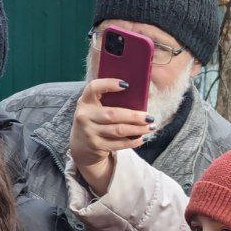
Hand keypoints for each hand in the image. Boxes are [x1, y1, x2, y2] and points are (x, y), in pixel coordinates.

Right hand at [69, 79, 155, 195]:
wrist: (81, 146)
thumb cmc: (95, 122)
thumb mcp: (95, 109)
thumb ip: (108, 101)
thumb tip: (140, 97)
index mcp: (85, 102)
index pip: (93, 88)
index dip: (108, 84)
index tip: (126, 85)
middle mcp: (84, 116)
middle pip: (112, 114)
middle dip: (134, 116)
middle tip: (149, 117)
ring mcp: (88, 132)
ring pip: (118, 130)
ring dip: (137, 129)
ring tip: (150, 127)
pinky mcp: (95, 145)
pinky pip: (118, 143)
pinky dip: (132, 142)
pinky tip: (141, 138)